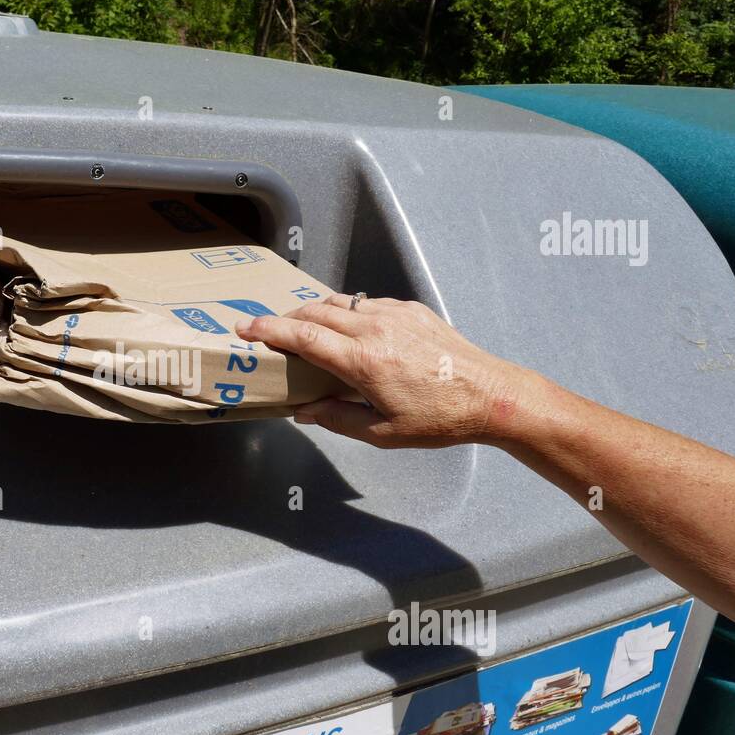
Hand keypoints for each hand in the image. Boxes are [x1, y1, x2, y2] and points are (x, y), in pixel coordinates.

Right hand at [235, 295, 536, 447]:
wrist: (490, 395)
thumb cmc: (438, 419)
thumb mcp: (382, 432)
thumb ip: (337, 418)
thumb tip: (303, 410)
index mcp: (363, 361)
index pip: (303, 336)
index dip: (268, 329)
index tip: (244, 328)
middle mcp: (375, 329)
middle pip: (315, 311)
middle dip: (286, 319)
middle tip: (270, 333)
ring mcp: (395, 313)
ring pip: (340, 302)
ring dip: (315, 312)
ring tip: (304, 330)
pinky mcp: (411, 309)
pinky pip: (367, 303)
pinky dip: (347, 312)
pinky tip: (349, 331)